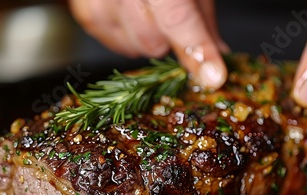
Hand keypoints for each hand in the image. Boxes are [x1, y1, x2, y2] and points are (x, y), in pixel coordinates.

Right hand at [68, 0, 228, 89]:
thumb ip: (203, 17)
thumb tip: (218, 54)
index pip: (177, 17)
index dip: (197, 48)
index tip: (212, 75)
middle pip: (154, 42)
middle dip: (168, 37)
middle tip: (168, 13)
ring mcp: (100, 3)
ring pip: (137, 48)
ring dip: (149, 38)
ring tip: (146, 8)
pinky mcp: (88, 16)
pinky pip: (118, 46)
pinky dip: (130, 37)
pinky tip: (130, 13)